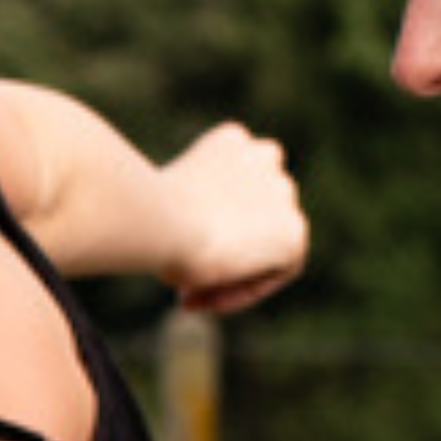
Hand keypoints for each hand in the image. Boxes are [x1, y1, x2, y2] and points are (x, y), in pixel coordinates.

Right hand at [159, 122, 308, 315]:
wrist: (163, 222)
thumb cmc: (146, 214)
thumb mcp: (161, 205)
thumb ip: (188, 214)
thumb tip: (192, 245)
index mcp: (231, 140)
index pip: (232, 187)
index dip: (206, 226)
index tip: (177, 250)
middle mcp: (263, 157)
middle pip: (251, 214)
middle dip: (225, 247)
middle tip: (185, 279)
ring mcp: (283, 193)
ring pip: (264, 244)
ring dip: (235, 271)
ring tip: (197, 293)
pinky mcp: (294, 233)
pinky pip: (275, 272)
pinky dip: (246, 289)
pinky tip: (212, 300)